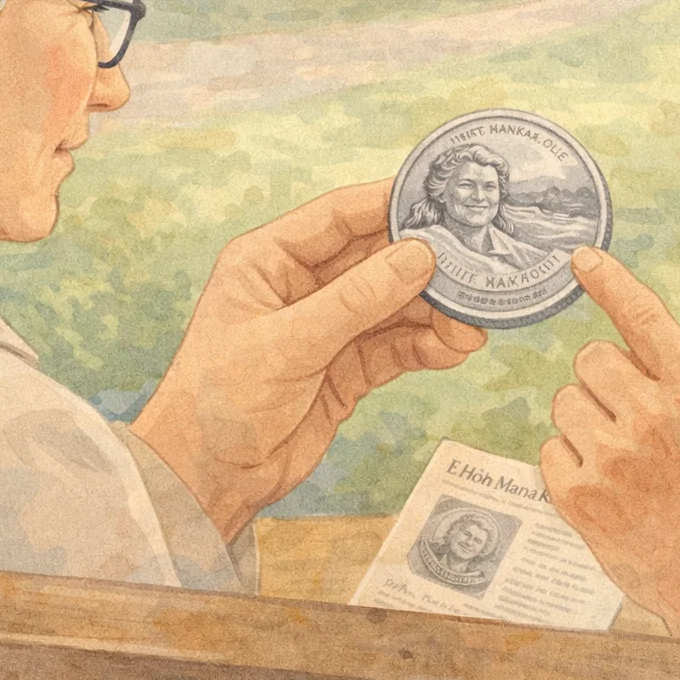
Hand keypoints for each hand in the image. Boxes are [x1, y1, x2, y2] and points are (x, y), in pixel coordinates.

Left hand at [132, 180, 485, 538]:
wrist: (207, 479)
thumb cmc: (217, 400)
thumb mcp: (288, 342)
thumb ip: (356, 299)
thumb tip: (419, 256)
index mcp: (270, 260)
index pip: (339, 216)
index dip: (390, 204)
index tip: (442, 199)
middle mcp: (302, 287)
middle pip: (375, 260)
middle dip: (424, 267)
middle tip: (472, 270)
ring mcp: (327, 328)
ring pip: (392, 306)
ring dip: (432, 313)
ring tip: (469, 325)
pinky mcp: (346, 369)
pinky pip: (394, 346)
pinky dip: (424, 346)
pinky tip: (453, 349)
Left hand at [540, 247, 679, 639]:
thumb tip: (648, 339)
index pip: (645, 319)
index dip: (611, 282)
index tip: (581, 258)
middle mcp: (652, 418)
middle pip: (591, 358)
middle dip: (607, 381)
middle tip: (633, 418)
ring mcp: (612, 459)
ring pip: (564, 401)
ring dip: (585, 422)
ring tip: (622, 460)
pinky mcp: (578, 498)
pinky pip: (549, 449)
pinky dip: (569, 464)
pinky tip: (606, 489)